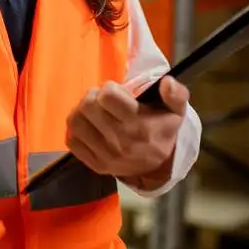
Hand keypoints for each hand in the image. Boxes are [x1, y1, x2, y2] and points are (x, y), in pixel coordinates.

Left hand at [65, 77, 189, 188]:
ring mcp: (106, 155)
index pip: (108, 95)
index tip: (117, 93)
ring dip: (81, 111)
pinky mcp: (95, 165)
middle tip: (102, 100)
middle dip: (93, 97)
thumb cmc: (162, 130)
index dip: (109, 88)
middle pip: (88, 105)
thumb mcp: (176, 110)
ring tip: (94, 112)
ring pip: (76, 122)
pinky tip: (89, 127)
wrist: (160, 166)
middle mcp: (121, 141)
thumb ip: (176, 94)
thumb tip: (167, 82)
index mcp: (139, 124)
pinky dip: (76, 130)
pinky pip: (72, 141)